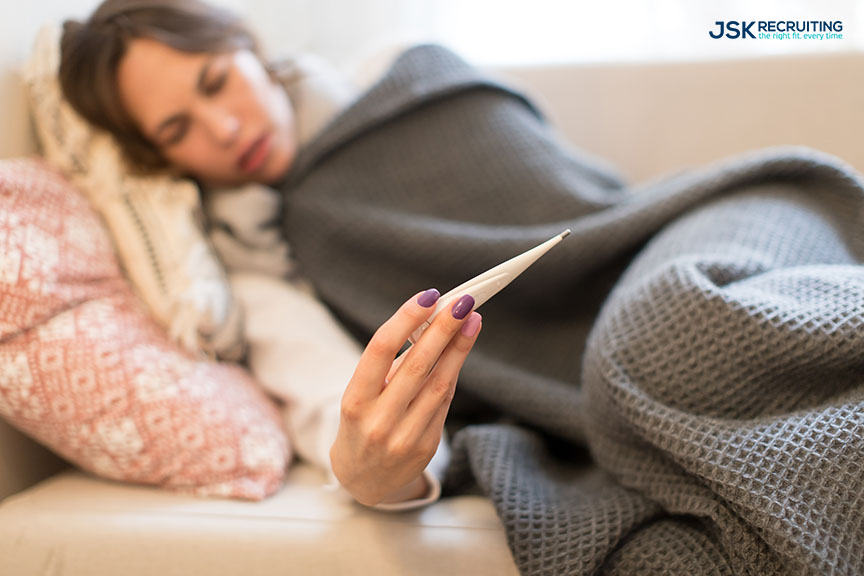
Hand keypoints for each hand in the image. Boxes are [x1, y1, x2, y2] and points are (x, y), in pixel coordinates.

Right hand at [330, 289, 481, 505]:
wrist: (363, 479)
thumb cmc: (361, 422)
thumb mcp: (361, 394)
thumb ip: (391, 364)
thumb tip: (431, 324)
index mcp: (354, 401)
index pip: (380, 350)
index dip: (406, 319)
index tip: (428, 296)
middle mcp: (378, 421)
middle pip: (417, 365)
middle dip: (443, 329)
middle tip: (463, 301)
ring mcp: (404, 437)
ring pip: (439, 383)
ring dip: (459, 348)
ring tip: (472, 319)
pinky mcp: (425, 446)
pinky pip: (443, 401)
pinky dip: (453, 371)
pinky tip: (462, 349)